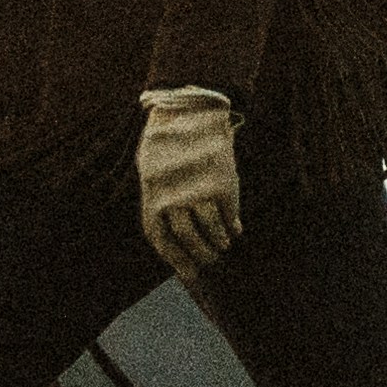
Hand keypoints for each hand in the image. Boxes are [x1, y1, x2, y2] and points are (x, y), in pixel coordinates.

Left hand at [135, 88, 244, 274]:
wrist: (189, 110)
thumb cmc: (169, 145)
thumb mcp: (153, 173)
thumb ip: (163, 205)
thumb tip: (179, 241)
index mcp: (152, 196)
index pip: (162, 240)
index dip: (177, 261)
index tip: (192, 276)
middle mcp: (172, 197)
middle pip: (188, 238)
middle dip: (201, 255)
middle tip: (212, 262)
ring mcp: (197, 190)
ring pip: (210, 230)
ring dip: (219, 243)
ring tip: (224, 247)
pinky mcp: (220, 182)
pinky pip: (228, 214)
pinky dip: (232, 227)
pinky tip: (235, 231)